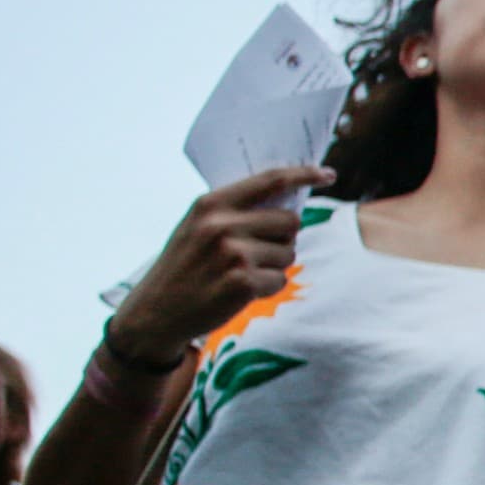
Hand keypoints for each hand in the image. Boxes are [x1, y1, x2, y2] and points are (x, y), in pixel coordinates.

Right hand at [111, 166, 329, 368]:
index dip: (304, 174)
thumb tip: (288, 199)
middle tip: (254, 252)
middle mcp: (221, 225)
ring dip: (273, 266)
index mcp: (211, 204)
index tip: (328, 174)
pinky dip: (267, 288)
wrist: (156, 311)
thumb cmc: (185, 266)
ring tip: (239, 273)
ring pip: (289, 252)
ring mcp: (233, 254)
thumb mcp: (197, 226)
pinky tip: (239, 291)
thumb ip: (235, 211)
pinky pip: (280, 279)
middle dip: (282, 238)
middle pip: (290, 221)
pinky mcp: (243, 282)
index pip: (270, 180)